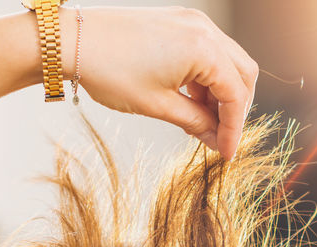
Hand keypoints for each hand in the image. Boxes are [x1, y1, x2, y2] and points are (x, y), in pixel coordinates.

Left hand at [70, 6, 258, 158]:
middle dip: (236, 109)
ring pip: (228, 61)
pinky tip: (192, 100)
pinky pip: (208, 52)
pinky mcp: (180, 22)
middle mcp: (204, 29)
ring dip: (221, 93)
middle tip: (221, 137)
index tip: (226, 153)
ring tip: (202, 122)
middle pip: (243, 73)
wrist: (74, 41)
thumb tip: (216, 140)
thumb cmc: (110, 71)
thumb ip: (195, 123)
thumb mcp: (157, 106)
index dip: (234, 129)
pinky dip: (207, 77)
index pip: (235, 94)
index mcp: (203, 49)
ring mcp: (193, 22)